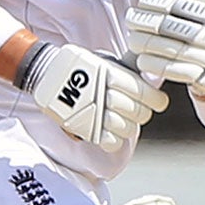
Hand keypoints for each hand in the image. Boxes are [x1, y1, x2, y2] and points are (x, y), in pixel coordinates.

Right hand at [27, 45, 167, 153]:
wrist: (47, 74)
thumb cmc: (82, 68)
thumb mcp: (106, 61)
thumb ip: (129, 67)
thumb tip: (153, 65)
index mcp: (114, 75)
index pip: (148, 95)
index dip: (156, 100)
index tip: (156, 101)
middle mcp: (106, 94)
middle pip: (140, 113)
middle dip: (142, 112)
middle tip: (135, 109)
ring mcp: (95, 113)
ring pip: (128, 129)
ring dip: (127, 126)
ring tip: (119, 118)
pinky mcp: (85, 128)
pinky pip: (111, 142)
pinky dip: (114, 139)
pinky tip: (110, 130)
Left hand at [126, 0, 204, 96]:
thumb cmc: (202, 43)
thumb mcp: (194, 20)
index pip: (189, 6)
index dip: (163, 1)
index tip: (141, 1)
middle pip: (180, 28)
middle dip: (150, 23)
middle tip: (130, 20)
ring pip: (176, 50)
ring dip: (149, 45)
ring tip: (132, 41)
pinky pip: (177, 71)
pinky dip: (156, 65)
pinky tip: (142, 61)